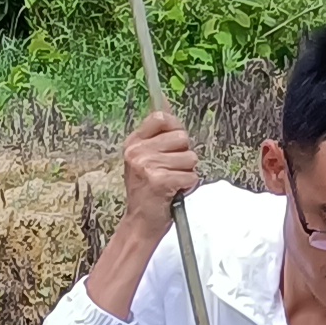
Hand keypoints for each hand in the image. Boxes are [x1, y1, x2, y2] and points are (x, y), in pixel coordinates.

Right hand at [117, 109, 201, 243]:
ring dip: (186, 173)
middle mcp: (138, 152)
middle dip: (184, 155)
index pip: (161, 117)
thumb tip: (165, 100)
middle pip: (182, 137)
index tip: (174, 143)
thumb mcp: (144, 159)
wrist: (139, 224)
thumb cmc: (147, 193)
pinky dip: (188, 186)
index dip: (175, 127)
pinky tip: (174, 192)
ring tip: (172, 183)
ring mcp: (147, 166)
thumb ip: (157, 134)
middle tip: (170, 170)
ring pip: (190, 158)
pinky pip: (191, 176)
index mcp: (134, 143)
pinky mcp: (160, 181)